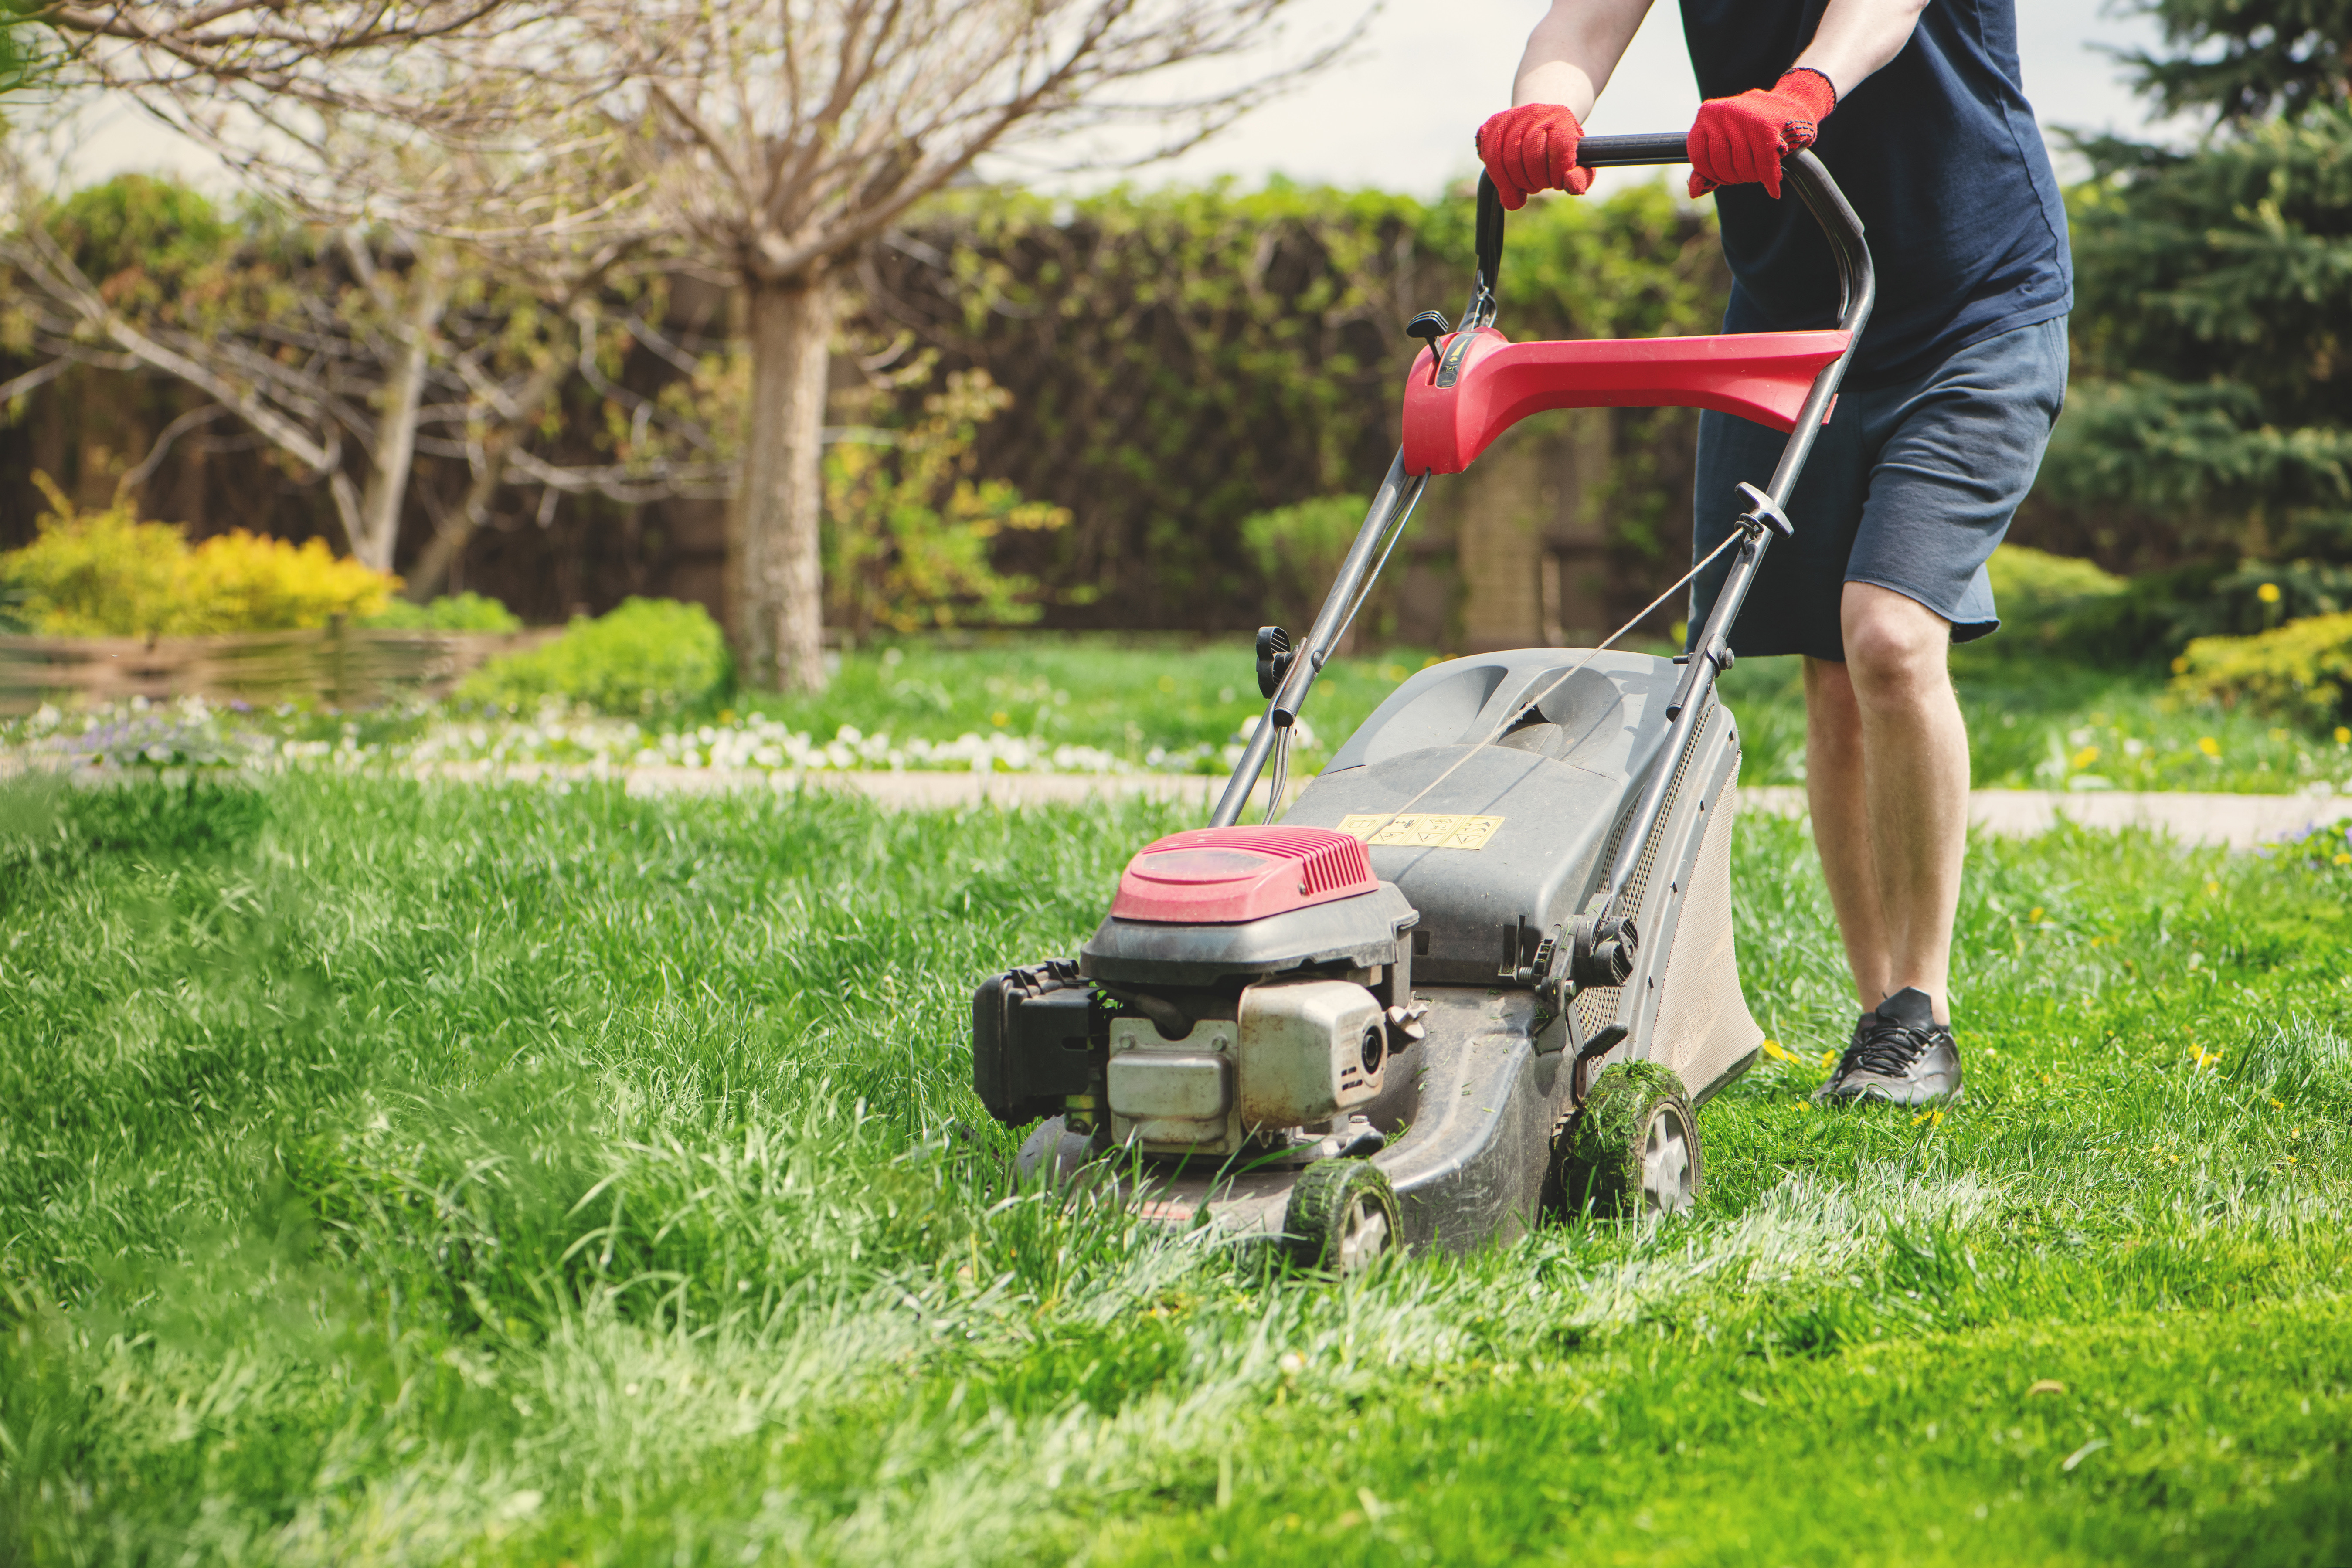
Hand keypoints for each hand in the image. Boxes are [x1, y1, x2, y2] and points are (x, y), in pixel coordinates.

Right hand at [1475, 102, 1592, 210]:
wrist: (1538, 125)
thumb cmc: (1559, 150)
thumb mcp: (1577, 163)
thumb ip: (1580, 177)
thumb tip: (1572, 186)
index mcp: (1562, 118)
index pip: (1560, 146)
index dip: (1557, 173)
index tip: (1556, 183)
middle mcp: (1536, 111)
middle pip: (1532, 154)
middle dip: (1536, 180)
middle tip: (1539, 185)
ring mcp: (1512, 116)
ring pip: (1508, 158)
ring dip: (1516, 182)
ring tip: (1525, 185)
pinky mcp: (1493, 124)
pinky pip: (1490, 157)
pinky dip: (1498, 178)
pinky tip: (1507, 186)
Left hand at [1687, 68, 1837, 199]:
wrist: (1793, 103)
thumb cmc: (1754, 126)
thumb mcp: (1725, 139)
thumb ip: (1706, 163)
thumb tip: (1694, 192)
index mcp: (1707, 113)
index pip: (1699, 157)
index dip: (1712, 174)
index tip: (1726, 176)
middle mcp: (1723, 111)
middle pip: (1721, 164)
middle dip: (1735, 177)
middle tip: (1747, 174)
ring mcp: (1745, 117)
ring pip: (1742, 166)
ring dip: (1753, 177)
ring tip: (1760, 172)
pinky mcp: (1767, 126)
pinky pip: (1764, 165)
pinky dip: (1769, 180)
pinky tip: (1773, 189)